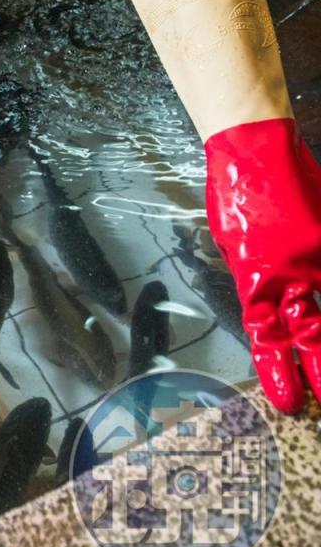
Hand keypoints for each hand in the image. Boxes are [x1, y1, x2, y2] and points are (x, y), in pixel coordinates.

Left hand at [205, 117, 320, 413]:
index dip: (280, 371)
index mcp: (256, 277)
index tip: (290, 400)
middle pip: (313, 333)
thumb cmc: (235, 195)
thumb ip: (255, 281)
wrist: (254, 145)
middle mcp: (292, 270)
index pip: (269, 337)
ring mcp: (319, 253)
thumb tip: (270, 312)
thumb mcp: (233, 247)